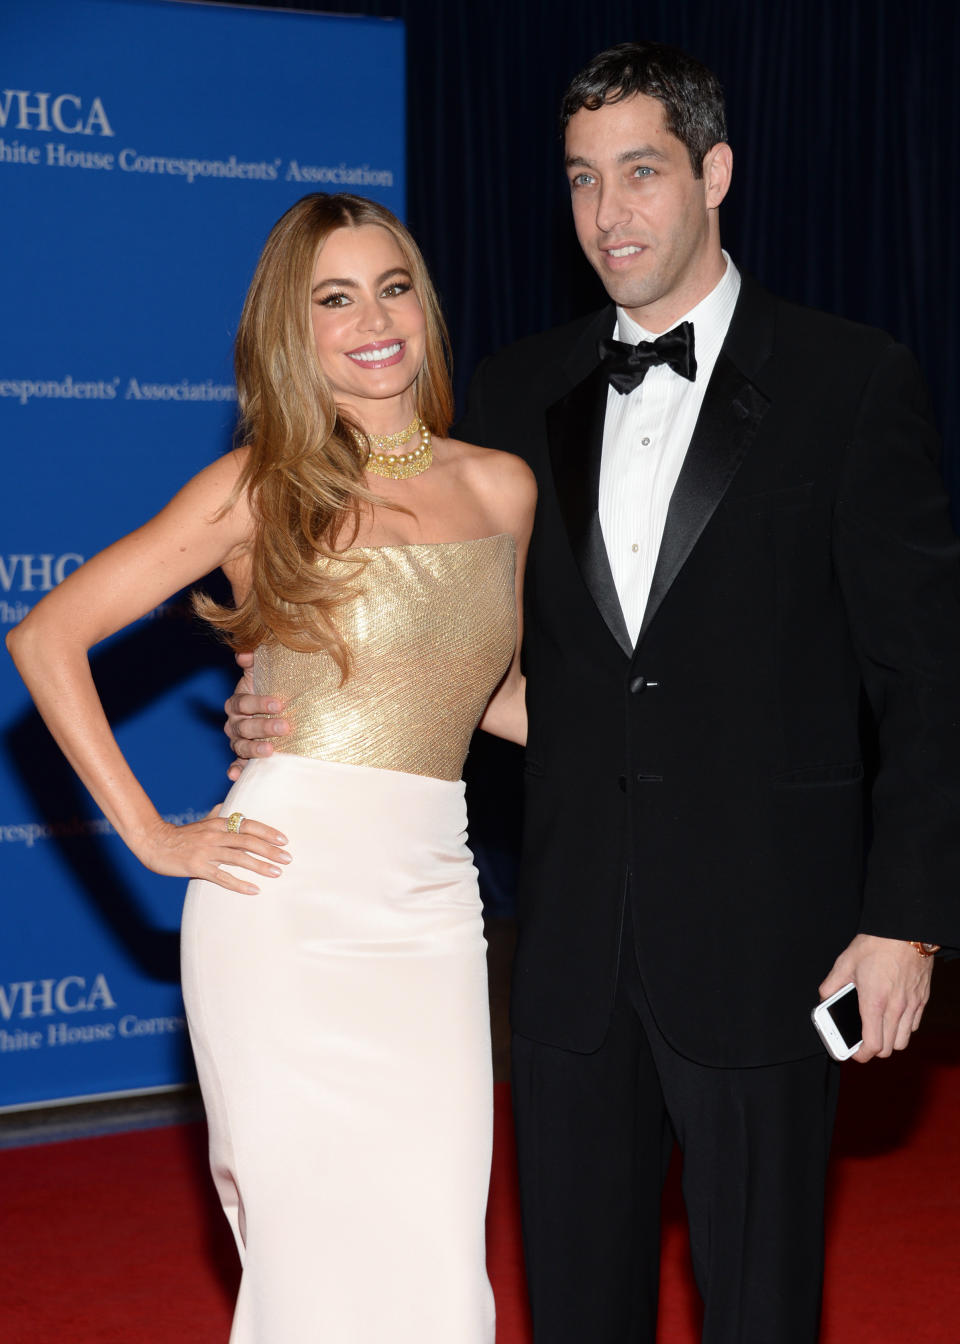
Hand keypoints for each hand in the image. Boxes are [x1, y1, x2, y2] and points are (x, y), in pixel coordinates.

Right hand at [136, 806, 290, 894]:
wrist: (153, 842)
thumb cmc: (179, 835)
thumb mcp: (200, 822)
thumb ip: (214, 816)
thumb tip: (224, 806)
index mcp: (218, 823)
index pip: (249, 825)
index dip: (268, 832)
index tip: (284, 841)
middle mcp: (215, 835)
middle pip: (248, 841)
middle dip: (270, 850)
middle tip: (288, 859)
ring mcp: (207, 851)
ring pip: (239, 858)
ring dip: (260, 866)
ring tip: (277, 873)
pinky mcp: (198, 867)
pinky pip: (223, 876)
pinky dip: (240, 884)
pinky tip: (254, 890)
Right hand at [224, 650, 289, 781]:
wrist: (280, 711)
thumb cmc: (272, 690)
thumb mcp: (264, 672)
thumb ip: (254, 659)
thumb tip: (245, 652)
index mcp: (237, 703)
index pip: (243, 703)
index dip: (259, 703)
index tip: (279, 704)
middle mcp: (234, 724)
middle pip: (244, 726)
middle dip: (263, 727)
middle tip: (284, 728)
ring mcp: (238, 742)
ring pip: (241, 746)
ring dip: (254, 749)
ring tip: (270, 751)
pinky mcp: (244, 757)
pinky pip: (237, 764)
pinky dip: (235, 770)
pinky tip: (235, 775)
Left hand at [819, 934, 933, 1062]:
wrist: (906, 931)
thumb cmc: (877, 944)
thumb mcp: (845, 961)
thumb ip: (832, 983)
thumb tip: (825, 996)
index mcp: (874, 1002)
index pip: (872, 1046)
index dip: (861, 1055)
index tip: (853, 1053)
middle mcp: (895, 1009)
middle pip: (888, 1049)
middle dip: (874, 1050)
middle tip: (863, 1042)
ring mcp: (911, 1005)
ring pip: (903, 1041)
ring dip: (890, 1041)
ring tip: (878, 1030)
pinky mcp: (922, 999)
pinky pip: (914, 1026)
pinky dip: (903, 1028)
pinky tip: (892, 1017)